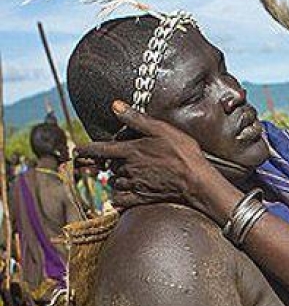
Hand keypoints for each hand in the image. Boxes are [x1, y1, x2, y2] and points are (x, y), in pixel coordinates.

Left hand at [76, 103, 218, 214]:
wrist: (197, 182)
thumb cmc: (183, 153)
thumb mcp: (161, 129)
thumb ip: (136, 119)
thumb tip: (115, 105)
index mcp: (129, 151)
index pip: (99, 149)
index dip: (85, 150)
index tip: (75, 151)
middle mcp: (127, 169)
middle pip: (108, 166)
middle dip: (106, 163)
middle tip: (106, 161)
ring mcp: (134, 185)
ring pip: (113, 182)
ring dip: (114, 178)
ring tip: (121, 175)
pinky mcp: (141, 198)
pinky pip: (121, 200)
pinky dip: (116, 198)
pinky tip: (117, 197)